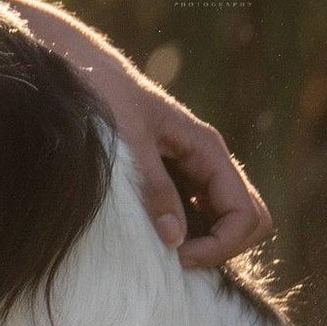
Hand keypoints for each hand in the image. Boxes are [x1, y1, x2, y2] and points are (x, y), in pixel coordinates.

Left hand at [0, 0, 272, 267]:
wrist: (80, 67)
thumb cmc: (104, 96)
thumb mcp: (129, 141)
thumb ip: (153, 186)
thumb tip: (174, 239)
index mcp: (206, 148)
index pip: (247, 213)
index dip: (224, 244)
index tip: (181, 255)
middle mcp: (207, 159)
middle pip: (246, 220)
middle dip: (222, 247)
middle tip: (176, 258)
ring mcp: (192, 167)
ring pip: (224, 218)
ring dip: (205, 241)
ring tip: (164, 250)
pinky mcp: (172, 173)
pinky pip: (197, 211)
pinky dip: (186, 229)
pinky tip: (155, 233)